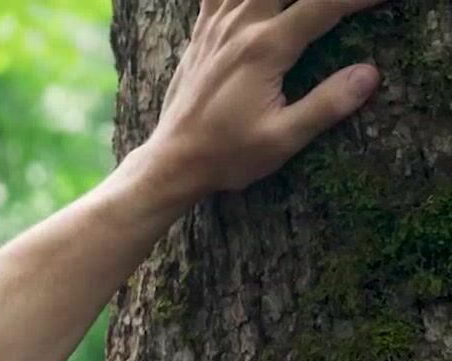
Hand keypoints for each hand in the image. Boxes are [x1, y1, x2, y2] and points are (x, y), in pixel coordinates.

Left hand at [145, 0, 385, 199]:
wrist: (171, 162)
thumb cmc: (226, 155)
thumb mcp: (282, 139)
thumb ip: (326, 105)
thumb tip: (369, 74)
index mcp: (265, 49)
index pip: (325, 5)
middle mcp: (239, 28)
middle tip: (343, 0)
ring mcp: (216, 27)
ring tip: (303, 3)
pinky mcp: (201, 34)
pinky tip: (249, 1)